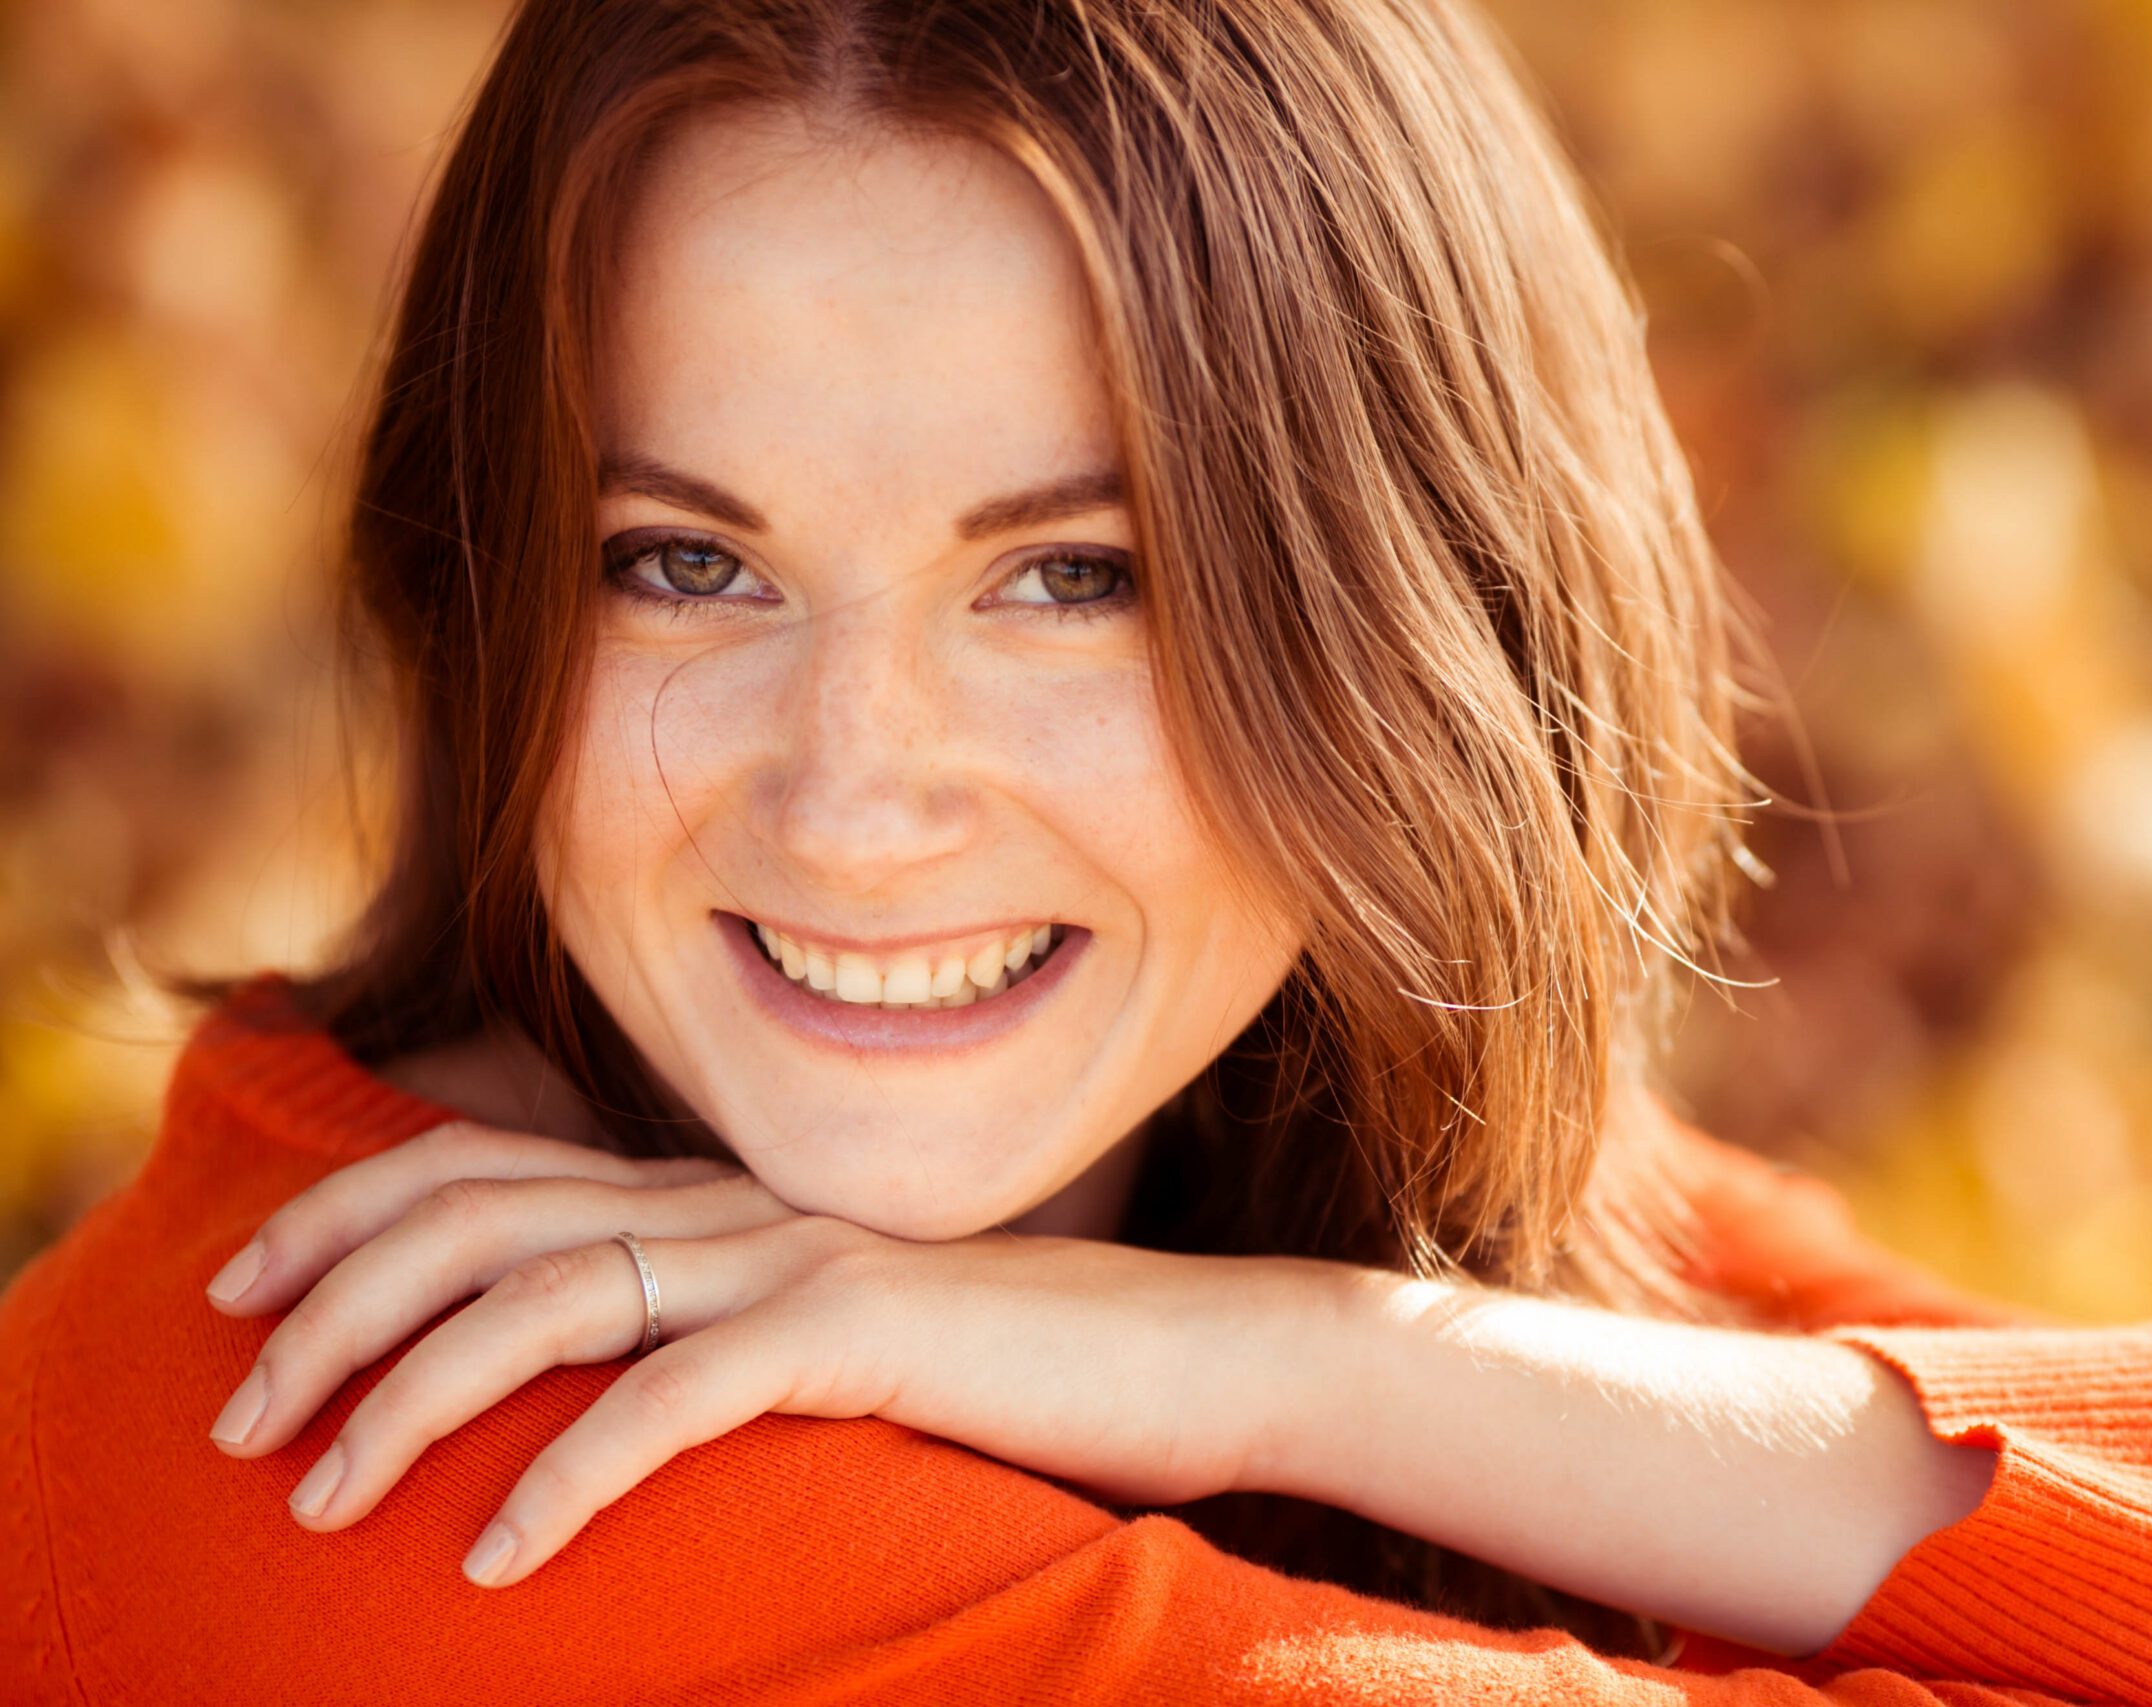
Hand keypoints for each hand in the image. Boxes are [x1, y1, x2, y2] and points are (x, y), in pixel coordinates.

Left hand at [203, 1120, 1335, 1586]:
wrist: (1191, 1355)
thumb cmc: (1010, 1370)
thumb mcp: (831, 1339)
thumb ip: (716, 1329)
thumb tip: (592, 1390)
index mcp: (715, 1194)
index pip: (482, 1165)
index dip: (338, 1211)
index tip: (237, 1292)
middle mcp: (734, 1202)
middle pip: (475, 1215)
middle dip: (326, 1309)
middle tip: (232, 1419)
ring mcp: (793, 1256)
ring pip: (543, 1293)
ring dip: (405, 1395)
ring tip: (318, 1495)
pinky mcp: (859, 1329)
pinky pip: (673, 1395)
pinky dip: (566, 1472)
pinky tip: (496, 1555)